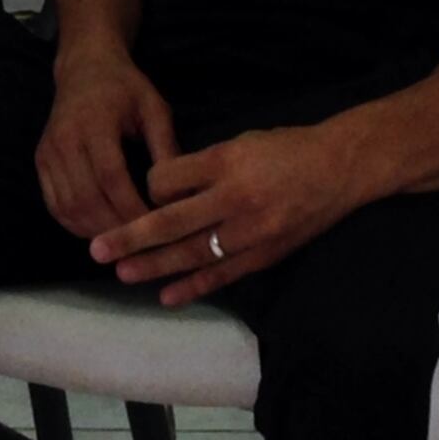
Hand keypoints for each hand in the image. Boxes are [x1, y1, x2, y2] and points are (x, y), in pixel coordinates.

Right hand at [33, 49, 178, 240]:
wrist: (84, 67)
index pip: (111, 177)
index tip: (156, 227)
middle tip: (143, 243)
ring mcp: (48, 152)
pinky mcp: (40, 161)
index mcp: (95, 123)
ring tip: (123, 242)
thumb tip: (179, 195)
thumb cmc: (125, 88)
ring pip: (68, 207)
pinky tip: (99, 230)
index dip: (132, 207)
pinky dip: (75, 224)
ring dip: (96, 231)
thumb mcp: (155, 109)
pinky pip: (55, 204)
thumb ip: (167, 148)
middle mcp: (65, 139)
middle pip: (87, 198)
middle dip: (116, 227)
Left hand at [90, 119, 378, 305]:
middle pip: (172, 222)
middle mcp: (236, 199)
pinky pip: (223, 275)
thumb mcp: (240, 142)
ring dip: (154, 267)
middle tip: (97, 250)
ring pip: (193, 254)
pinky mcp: (265, 255)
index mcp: (226, 162)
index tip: (140, 192)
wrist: (340, 169)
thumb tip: (162, 189)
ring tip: (122, 274)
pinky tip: (167, 297)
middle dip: (131, 238)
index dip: (148, 188)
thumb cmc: (286, 149)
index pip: (169, 180)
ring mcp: (252, 232)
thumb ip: (202, 166)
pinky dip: (194, 287)